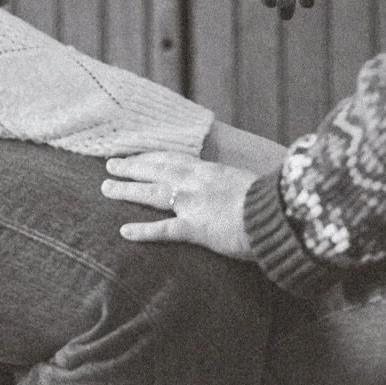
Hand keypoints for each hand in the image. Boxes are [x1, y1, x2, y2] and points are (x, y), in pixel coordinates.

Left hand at [102, 151, 257, 258]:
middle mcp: (197, 182)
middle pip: (156, 170)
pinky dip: (143, 230)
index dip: (151, 155)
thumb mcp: (247, 184)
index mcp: (210, 170)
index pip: (173, 158)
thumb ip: (232, 184)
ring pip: (152, 193)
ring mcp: (194, 204)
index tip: (134, 152)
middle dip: (131, 166)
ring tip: (106, 188)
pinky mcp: (197, 228)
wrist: (280, 215)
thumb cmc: (270, 201)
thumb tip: (230, 188)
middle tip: (109, 163)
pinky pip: (164, 229)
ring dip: (127, 189)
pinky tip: (124, 232)